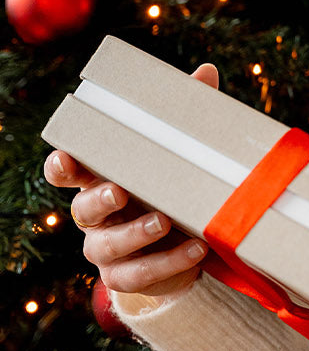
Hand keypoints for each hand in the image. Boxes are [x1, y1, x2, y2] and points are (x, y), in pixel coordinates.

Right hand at [43, 62, 219, 299]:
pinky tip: (196, 250)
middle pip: (82, 209)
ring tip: (165, 221)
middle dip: (99, 199)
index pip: (66, 172)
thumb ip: (185, 118)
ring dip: (136, 234)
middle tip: (121, 191)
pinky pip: (138, 275)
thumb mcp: (178, 154)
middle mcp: (96, 216)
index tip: (67, 157)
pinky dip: (167, 263)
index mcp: (100, 180)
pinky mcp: (125, 278)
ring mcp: (107, 250)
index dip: (61, 166)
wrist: (183, 247)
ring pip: (106, 247)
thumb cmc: (171, 189)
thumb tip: (205, 72)